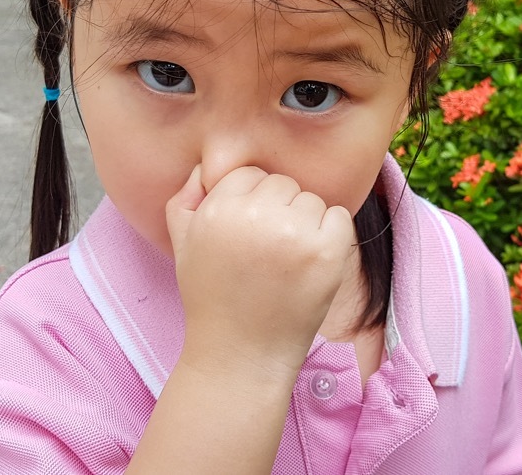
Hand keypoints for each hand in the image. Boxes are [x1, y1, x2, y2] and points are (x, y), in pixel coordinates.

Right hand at [166, 165, 355, 376]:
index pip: (250, 174)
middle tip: (268, 253)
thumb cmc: (213, 299)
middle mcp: (255, 216)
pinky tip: (311, 262)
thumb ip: (185, 199)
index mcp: (218, 209)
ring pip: (311, 200)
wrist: (241, 355)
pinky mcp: (326, 252)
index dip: (251, 204)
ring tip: (287, 262)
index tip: (248, 237)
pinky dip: (332, 235)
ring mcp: (293, 234)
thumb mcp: (182, 245)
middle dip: (279, 212)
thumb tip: (207, 167)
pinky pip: (339, 217)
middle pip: (283, 185)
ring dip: (305, 224)